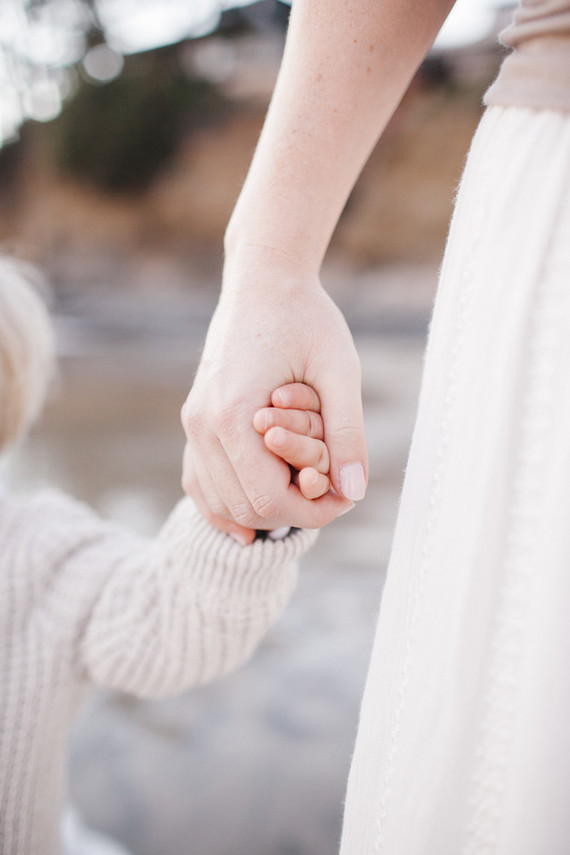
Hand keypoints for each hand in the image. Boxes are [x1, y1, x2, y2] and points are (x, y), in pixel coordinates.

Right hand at [181, 260, 367, 529]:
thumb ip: (347, 434)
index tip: (343, 499)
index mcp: (234, 415)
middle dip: (291, 513)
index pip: (267, 501)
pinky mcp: (195, 418)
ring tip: (303, 497)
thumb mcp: (340, 371)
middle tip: (330, 496)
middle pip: (243, 508)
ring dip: (261, 512)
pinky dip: (226, 503)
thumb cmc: (307, 318)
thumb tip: (354, 492)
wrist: (264, 280)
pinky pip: (199, 480)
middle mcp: (202, 424)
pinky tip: (253, 515)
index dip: (311, 512)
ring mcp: (192, 422)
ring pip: (217, 501)